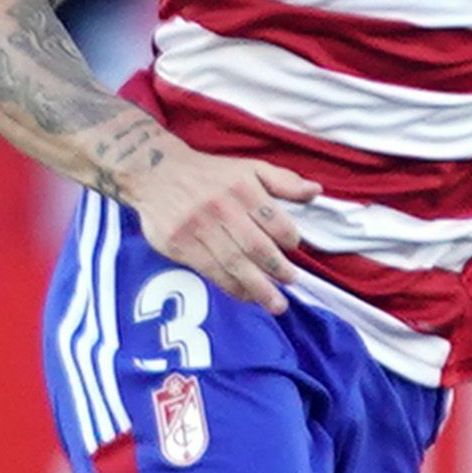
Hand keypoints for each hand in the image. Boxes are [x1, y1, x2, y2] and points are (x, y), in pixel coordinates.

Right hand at [119, 141, 321, 311]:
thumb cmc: (210, 173)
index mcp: (241, 187)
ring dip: (258, 287)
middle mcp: (220, 207)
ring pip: (234, 263)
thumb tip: (315, 192)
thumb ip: (283, 181)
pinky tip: (246, 296)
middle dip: (277, 269)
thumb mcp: (248, 168)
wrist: (156, 171)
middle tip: (291, 281)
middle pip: (255, 246)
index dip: (289, 237)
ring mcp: (197, 227)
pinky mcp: (179, 244)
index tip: (294, 248)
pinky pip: (210, 271)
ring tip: (276, 304)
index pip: (273, 219)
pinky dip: (231, 287)